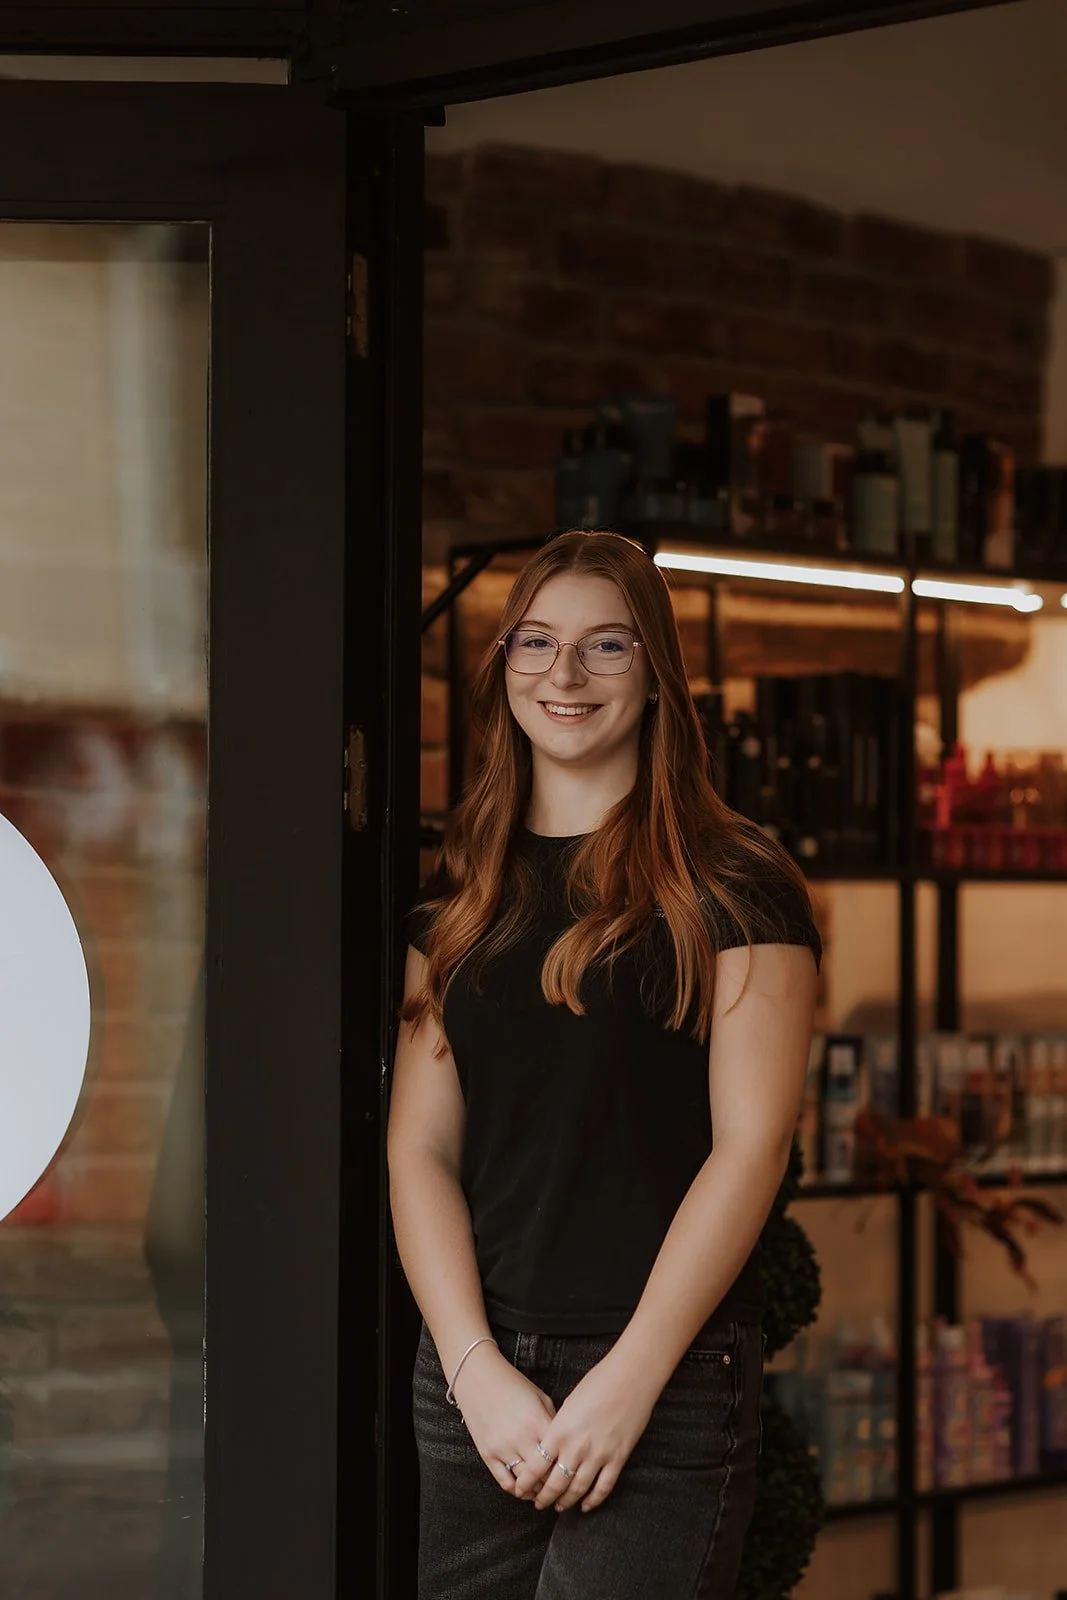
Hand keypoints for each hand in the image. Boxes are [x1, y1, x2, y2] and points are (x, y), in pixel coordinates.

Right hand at [451, 1344, 556, 1495]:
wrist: (479, 1378)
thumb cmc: (513, 1385)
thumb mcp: (540, 1398)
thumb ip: (554, 1422)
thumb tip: (567, 1445)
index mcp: (538, 1422)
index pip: (560, 1457)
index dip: (569, 1469)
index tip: (574, 1475)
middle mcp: (521, 1438)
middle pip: (545, 1475)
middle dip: (555, 1486)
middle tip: (563, 1491)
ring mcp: (503, 1448)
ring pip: (526, 1484)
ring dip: (538, 1491)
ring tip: (546, 1493)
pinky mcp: (488, 1454)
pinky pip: (505, 1482)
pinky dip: (517, 1491)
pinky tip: (525, 1490)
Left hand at [512, 1352, 659, 1513]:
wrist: (630, 1377)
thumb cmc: (597, 1383)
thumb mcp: (569, 1404)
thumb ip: (560, 1428)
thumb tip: (552, 1446)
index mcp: (560, 1430)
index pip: (536, 1466)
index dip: (526, 1482)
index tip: (520, 1489)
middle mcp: (576, 1447)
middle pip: (555, 1483)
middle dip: (544, 1497)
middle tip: (538, 1504)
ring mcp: (598, 1454)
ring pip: (578, 1489)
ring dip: (567, 1501)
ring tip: (559, 1507)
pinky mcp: (618, 1458)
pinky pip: (603, 1487)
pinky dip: (594, 1500)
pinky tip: (586, 1506)